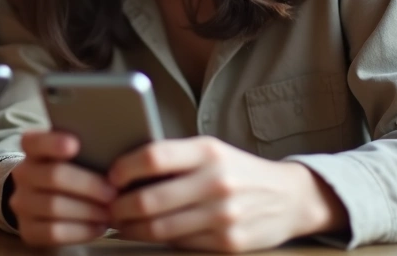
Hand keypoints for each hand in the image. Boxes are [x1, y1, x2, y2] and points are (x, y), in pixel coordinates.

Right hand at [7, 130, 115, 245]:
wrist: (49, 203)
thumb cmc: (75, 172)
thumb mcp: (77, 156)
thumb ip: (88, 150)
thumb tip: (114, 153)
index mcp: (33, 149)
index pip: (34, 141)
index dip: (52, 142)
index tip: (75, 145)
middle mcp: (22, 174)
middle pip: (53, 176)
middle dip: (88, 185)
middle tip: (113, 192)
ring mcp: (22, 203)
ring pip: (54, 206)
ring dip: (88, 210)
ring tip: (110, 212)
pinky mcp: (28, 230)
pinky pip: (54, 232)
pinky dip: (81, 231)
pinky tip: (99, 227)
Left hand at [107, 137, 346, 252]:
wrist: (289, 198)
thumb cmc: (237, 171)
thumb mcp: (211, 152)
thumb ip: (174, 158)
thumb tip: (122, 171)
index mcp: (208, 151)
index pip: (152, 157)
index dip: (123, 169)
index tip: (110, 177)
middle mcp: (216, 182)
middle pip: (149, 200)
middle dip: (118, 208)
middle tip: (107, 208)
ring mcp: (223, 215)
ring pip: (159, 228)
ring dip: (130, 229)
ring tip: (120, 223)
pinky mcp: (228, 244)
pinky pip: (179, 245)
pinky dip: (156, 241)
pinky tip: (147, 234)